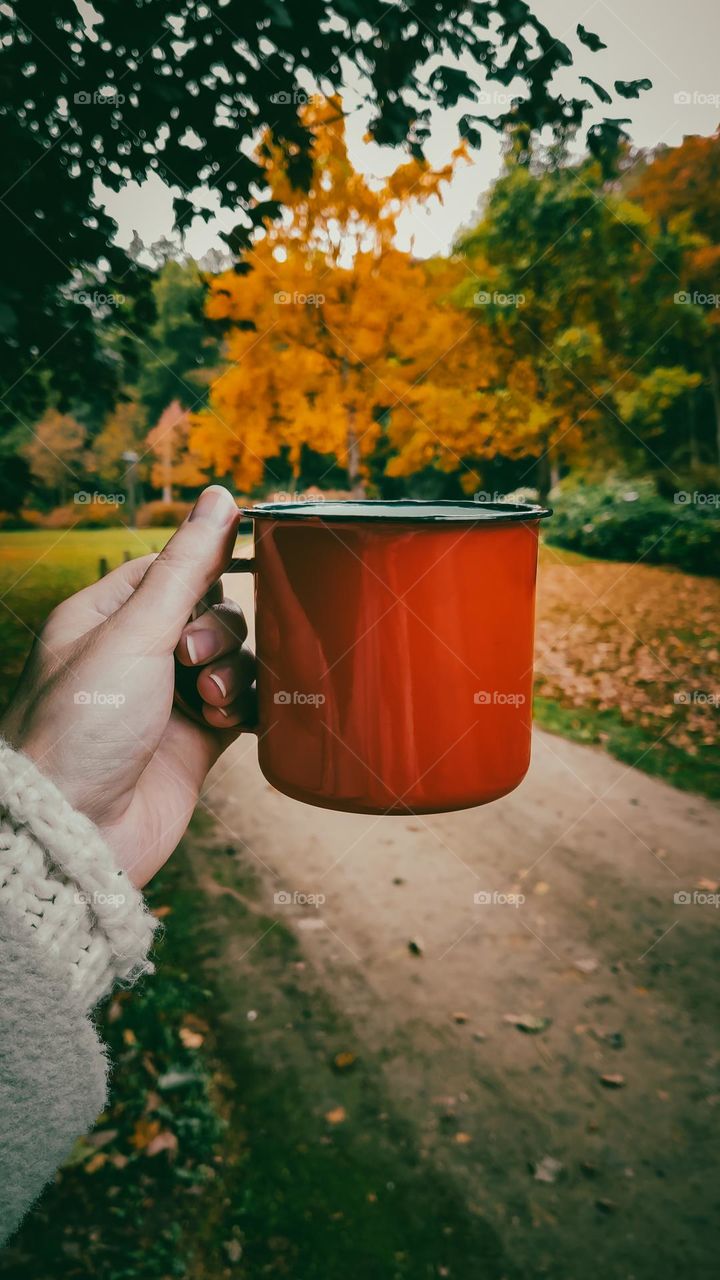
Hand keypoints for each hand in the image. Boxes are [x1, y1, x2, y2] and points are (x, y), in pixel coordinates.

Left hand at [0, 486, 254, 886]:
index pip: (175, 567)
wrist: (78, 833)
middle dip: (218, 631)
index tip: (245, 562)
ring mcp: (169, 700)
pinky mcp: (197, 743)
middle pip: (213, 612)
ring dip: (233, 673)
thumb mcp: (134, 632)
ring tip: (208, 702)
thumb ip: (187, 565)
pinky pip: (245, 706)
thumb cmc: (80, 727)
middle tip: (191, 660)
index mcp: (105, 616)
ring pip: (234, 659)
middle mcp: (137, 655)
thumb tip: (221, 497)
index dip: (209, 567)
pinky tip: (228, 722)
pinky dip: (248, 707)